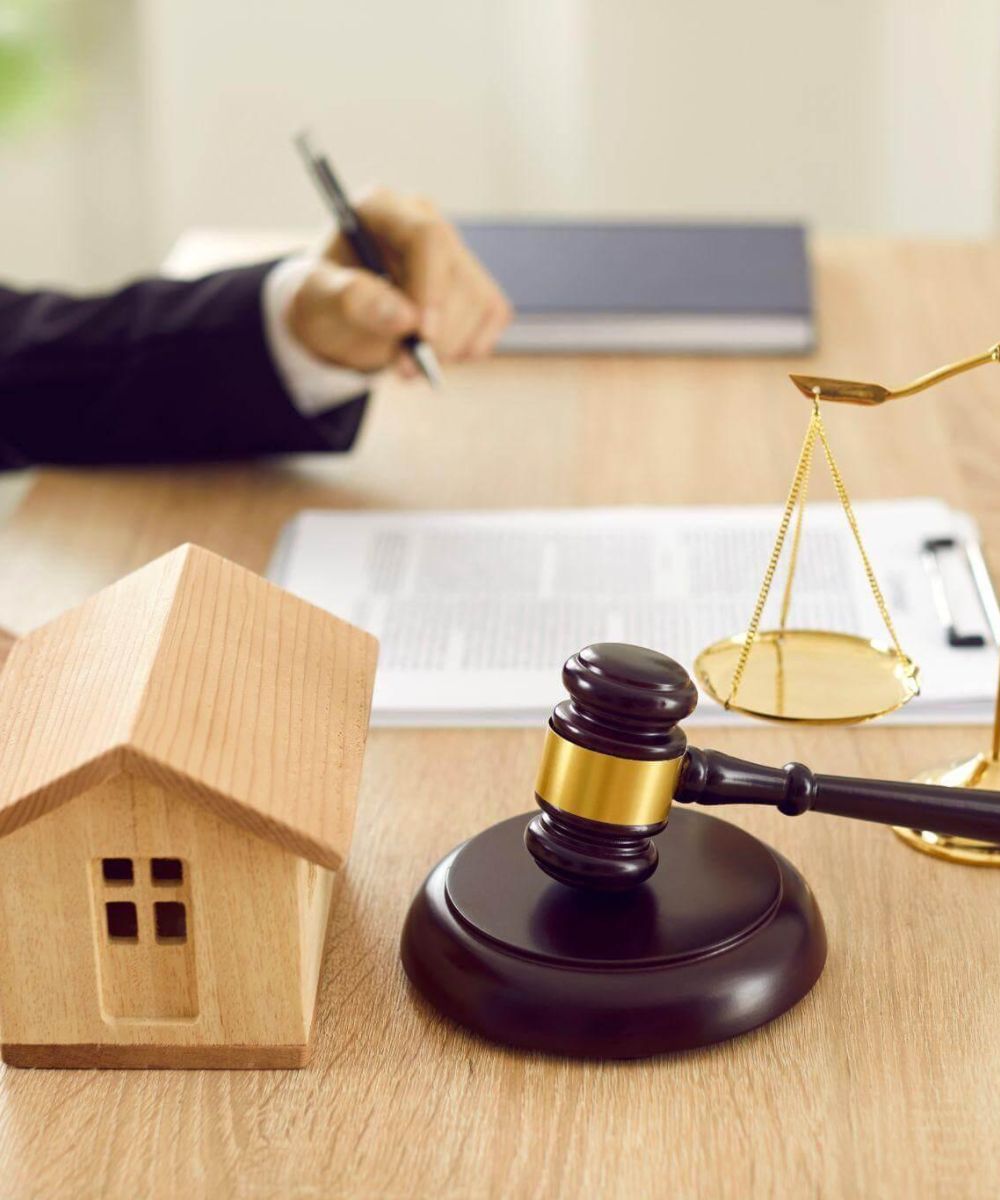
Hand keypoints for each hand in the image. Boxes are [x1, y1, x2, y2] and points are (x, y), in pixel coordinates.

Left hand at [286, 189, 511, 376]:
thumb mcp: (318, 303)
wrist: (340, 319)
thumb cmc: (326, 303)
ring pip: (479, 299)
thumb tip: (405, 318)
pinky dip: (469, 346)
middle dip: (437, 332)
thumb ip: (352, 301)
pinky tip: (435, 352)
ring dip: (449, 346)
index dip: (431, 289)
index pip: (427, 237)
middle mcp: (424, 219)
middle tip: (405, 369)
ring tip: (407, 363)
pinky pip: (493, 315)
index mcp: (381, 208)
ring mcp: (454, 249)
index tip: (422, 336)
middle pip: (457, 274)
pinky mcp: (475, 280)